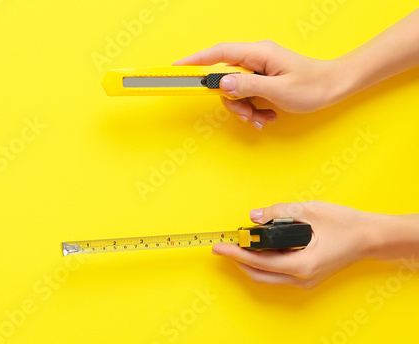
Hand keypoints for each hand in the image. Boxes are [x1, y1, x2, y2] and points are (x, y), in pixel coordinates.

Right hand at [175, 41, 344, 127]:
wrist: (336, 86)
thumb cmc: (314, 86)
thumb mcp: (280, 90)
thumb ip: (249, 86)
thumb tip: (222, 83)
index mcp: (259, 54)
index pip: (219, 54)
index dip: (196, 61)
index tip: (177, 69)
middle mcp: (256, 58)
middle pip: (224, 79)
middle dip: (232, 102)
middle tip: (247, 116)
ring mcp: (258, 69)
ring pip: (235, 92)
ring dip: (244, 110)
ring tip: (262, 119)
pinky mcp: (262, 80)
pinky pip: (246, 96)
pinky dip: (253, 110)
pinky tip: (267, 116)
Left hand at [212, 201, 383, 287]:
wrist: (373, 237)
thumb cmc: (347, 224)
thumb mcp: (311, 211)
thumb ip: (279, 213)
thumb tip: (254, 216)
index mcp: (301, 265)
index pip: (258, 262)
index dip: (235, 253)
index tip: (218, 246)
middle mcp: (301, 279)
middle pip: (257, 275)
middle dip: (238, 260)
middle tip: (225, 245)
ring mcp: (304, 282)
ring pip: (267, 277)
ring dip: (251, 262)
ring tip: (241, 244)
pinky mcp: (307, 279)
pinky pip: (278, 274)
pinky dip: (266, 263)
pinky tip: (260, 249)